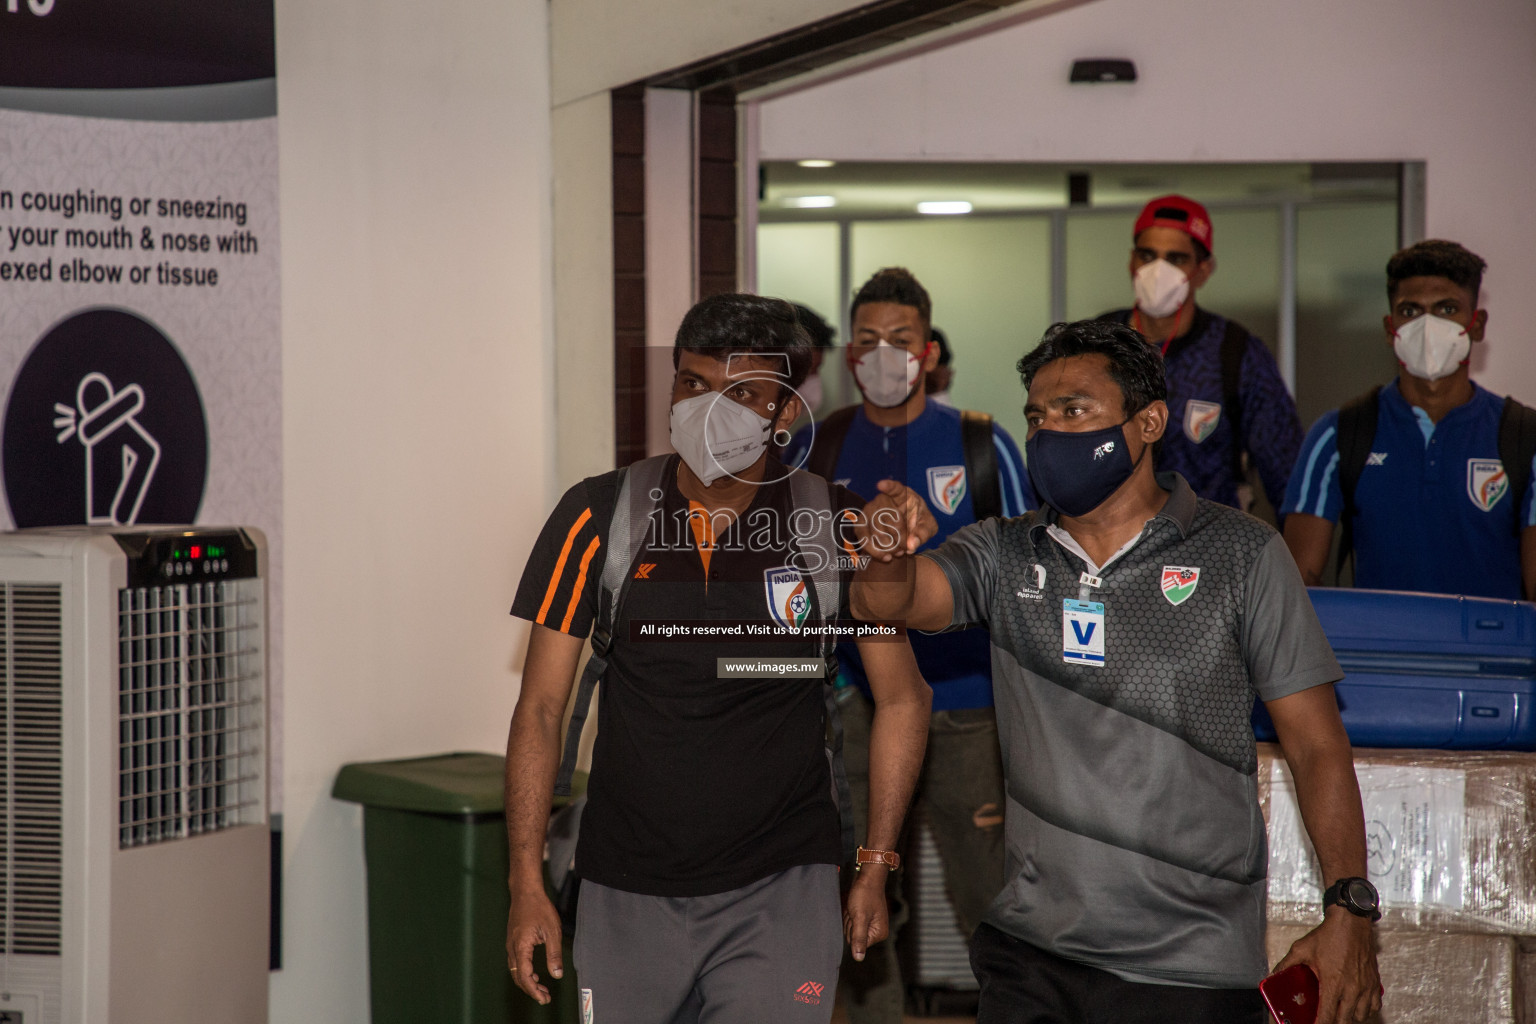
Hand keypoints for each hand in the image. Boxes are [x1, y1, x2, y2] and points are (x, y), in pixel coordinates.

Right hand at [506, 885, 564, 1004]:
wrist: (525, 891)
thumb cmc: (539, 908)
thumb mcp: (552, 931)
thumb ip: (554, 954)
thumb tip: (557, 974)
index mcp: (521, 947)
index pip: (524, 976)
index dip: (533, 990)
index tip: (543, 998)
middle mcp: (512, 948)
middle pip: (518, 977)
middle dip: (531, 989)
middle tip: (545, 998)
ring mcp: (511, 945)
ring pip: (516, 971)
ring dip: (528, 982)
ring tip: (543, 989)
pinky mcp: (513, 941)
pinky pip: (516, 963)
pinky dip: (525, 972)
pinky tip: (536, 974)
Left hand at [843, 867, 889, 960]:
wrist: (867, 877)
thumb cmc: (865, 895)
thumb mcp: (860, 917)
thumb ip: (859, 938)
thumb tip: (858, 958)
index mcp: (879, 933)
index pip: (858, 943)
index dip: (853, 930)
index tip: (857, 917)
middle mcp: (876, 931)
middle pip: (853, 937)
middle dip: (850, 923)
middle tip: (855, 910)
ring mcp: (870, 924)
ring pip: (851, 929)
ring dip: (849, 917)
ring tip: (855, 906)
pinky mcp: (864, 917)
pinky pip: (851, 921)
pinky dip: (849, 913)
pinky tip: (853, 905)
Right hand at [859, 480, 937, 561]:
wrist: (907, 531)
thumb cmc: (919, 523)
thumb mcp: (928, 527)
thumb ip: (922, 534)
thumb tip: (912, 545)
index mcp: (902, 494)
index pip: (895, 488)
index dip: (888, 486)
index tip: (881, 485)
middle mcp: (883, 499)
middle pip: (888, 517)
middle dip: (900, 537)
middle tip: (907, 546)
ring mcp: (869, 510)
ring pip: (875, 529)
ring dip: (888, 546)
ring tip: (900, 552)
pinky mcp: (861, 524)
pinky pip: (863, 537)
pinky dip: (875, 551)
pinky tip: (886, 557)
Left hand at [1273, 909, 1379, 1022]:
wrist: (1351, 922)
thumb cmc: (1329, 934)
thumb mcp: (1302, 949)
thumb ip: (1286, 964)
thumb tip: (1273, 974)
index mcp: (1333, 983)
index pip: (1328, 1016)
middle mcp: (1351, 988)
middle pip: (1345, 1020)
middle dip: (1334, 1021)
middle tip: (1325, 1016)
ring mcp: (1365, 986)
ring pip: (1361, 1016)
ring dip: (1349, 1017)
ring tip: (1339, 1011)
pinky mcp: (1374, 982)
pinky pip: (1374, 1006)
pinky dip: (1365, 1010)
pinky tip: (1356, 1005)